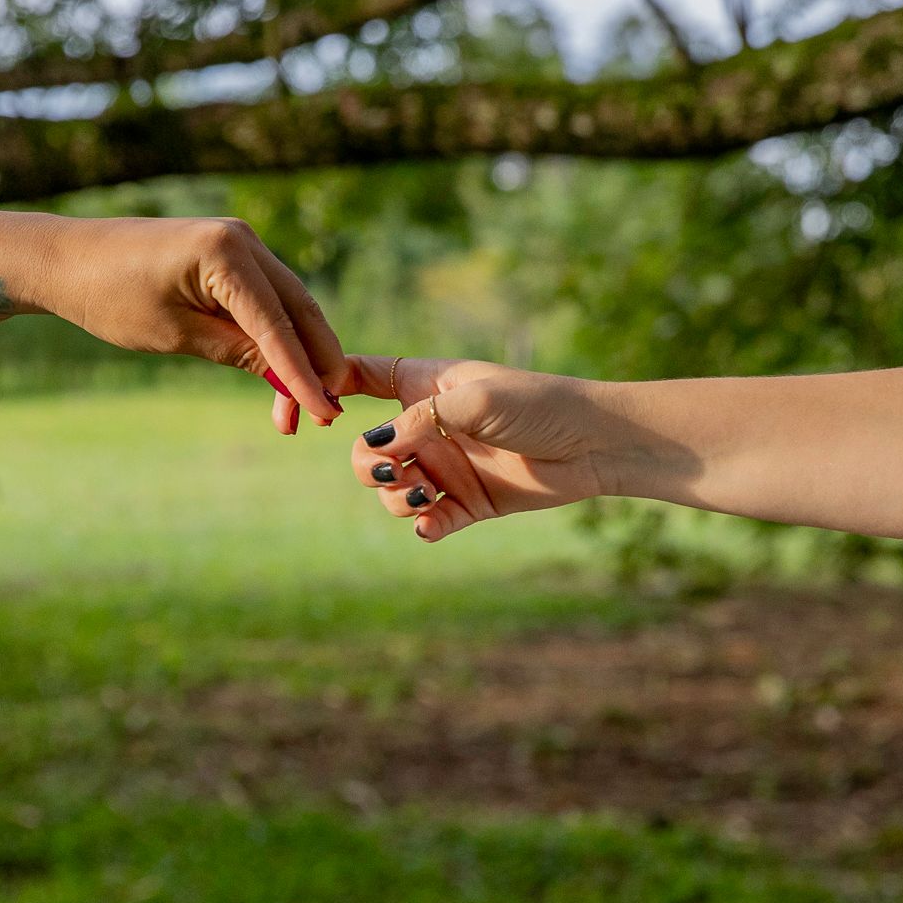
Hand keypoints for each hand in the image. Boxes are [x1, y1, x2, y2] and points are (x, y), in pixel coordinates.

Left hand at [35, 216, 346, 429]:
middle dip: (315, 363)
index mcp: (225, 252)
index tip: (325, 412)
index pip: (277, 323)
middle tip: (326, 415)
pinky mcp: (230, 254)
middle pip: (298, 308)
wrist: (66, 260)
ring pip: (288, 306)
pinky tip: (278, 376)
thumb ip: (237, 353)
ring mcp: (239, 243)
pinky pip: (266, 299)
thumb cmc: (110, 296)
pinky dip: (275, 337)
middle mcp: (242, 239)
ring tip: (296, 411)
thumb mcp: (176, 334)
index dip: (303, 373)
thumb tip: (289, 379)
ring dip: (297, 354)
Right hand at [343, 355, 618, 540]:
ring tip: (425, 495)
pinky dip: (422, 525)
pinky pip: (427, 521)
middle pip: (365, 449)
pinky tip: (431, 523)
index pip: (359, 377)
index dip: (326, 387)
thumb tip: (372, 448)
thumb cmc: (538, 405)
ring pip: (391, 489)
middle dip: (365, 464)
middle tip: (389, 470)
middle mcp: (427, 427)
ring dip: (396, 496)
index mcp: (424, 386)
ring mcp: (446, 467)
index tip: (308, 411)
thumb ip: (419, 421)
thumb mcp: (474, 400)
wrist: (594, 444)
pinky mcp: (467, 503)